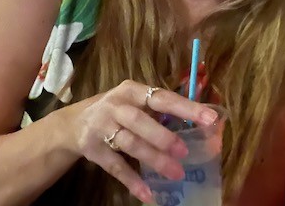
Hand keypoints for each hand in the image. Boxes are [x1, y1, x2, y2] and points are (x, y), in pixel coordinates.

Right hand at [60, 80, 217, 202]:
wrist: (74, 123)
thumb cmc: (119, 109)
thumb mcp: (136, 100)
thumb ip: (163, 106)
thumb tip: (201, 110)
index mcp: (132, 91)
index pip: (162, 97)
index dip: (186, 107)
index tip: (210, 118)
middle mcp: (116, 106)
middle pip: (140, 121)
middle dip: (163, 137)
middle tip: (185, 152)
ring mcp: (102, 128)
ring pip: (129, 144)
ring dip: (153, 159)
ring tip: (176, 173)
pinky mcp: (93, 150)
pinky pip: (115, 167)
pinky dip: (132, 180)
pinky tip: (148, 193)